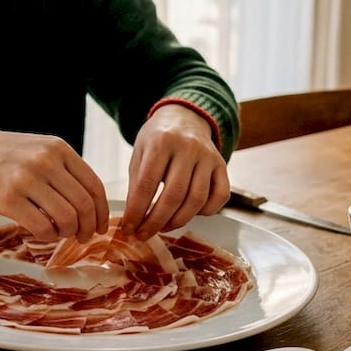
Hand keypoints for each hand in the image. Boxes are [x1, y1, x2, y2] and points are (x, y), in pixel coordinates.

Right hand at [0, 127, 108, 241]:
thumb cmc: (1, 155)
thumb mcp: (38, 149)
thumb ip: (63, 170)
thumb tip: (90, 205)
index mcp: (57, 148)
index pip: (93, 185)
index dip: (102, 211)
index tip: (101, 226)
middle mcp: (45, 161)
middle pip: (83, 204)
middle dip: (89, 227)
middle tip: (84, 237)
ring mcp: (25, 179)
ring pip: (66, 218)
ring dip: (68, 233)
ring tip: (61, 234)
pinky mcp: (7, 199)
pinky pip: (42, 227)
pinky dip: (49, 236)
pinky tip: (45, 233)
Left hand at [122, 103, 229, 238]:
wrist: (184, 116)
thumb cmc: (157, 138)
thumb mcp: (140, 152)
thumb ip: (137, 182)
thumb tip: (134, 218)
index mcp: (161, 142)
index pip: (147, 184)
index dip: (136, 211)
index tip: (128, 228)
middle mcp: (188, 148)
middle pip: (174, 195)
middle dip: (156, 221)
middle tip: (144, 234)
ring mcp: (208, 156)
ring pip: (197, 200)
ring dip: (178, 221)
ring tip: (163, 227)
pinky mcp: (222, 165)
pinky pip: (220, 196)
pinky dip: (206, 212)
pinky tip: (190, 213)